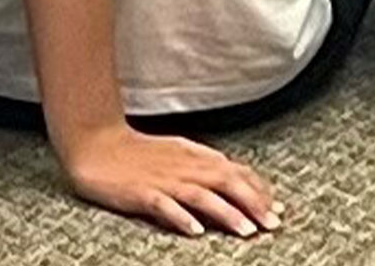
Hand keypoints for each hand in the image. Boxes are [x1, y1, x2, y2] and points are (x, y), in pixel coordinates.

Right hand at [61, 125, 274, 237]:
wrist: (96, 144)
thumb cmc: (139, 153)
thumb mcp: (178, 154)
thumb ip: (206, 167)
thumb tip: (237, 180)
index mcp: (194, 156)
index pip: (234, 171)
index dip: (258, 190)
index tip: (278, 209)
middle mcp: (183, 166)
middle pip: (225, 181)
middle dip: (253, 202)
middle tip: (273, 223)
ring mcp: (162, 180)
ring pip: (201, 195)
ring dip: (226, 212)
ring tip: (246, 230)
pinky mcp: (140, 193)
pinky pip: (164, 205)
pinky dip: (181, 217)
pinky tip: (195, 230)